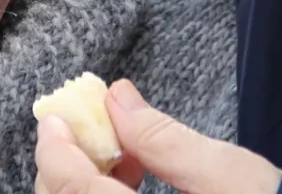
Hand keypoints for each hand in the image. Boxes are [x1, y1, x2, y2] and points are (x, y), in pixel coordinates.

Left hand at [35, 79, 281, 193]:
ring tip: (122, 152)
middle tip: (90, 128)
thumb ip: (163, 138)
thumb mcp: (225, 174)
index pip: (75, 193)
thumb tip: (116, 98)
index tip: (56, 117)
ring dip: (85, 184)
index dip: (56, 151)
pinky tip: (132, 178)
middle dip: (66, 168)